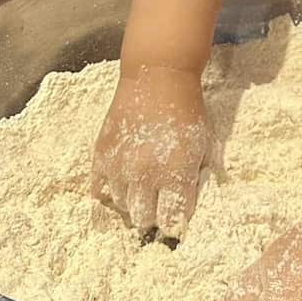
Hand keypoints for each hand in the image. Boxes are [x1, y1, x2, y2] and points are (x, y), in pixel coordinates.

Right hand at [91, 68, 210, 240]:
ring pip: (122, 205)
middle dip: (153, 215)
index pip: (171, 220)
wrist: (158, 77)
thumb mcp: (203, 146)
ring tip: (141, 188)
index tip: (175, 218)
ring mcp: (120, 165)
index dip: (174, 223)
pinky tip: (121, 183)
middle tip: (158, 204)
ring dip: (133, 201)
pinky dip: (109, 191)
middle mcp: (146, 175)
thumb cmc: (187, 110)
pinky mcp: (101, 154)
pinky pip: (99, 189)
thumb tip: (186, 204)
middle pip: (144, 218)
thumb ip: (195, 178)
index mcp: (175, 174)